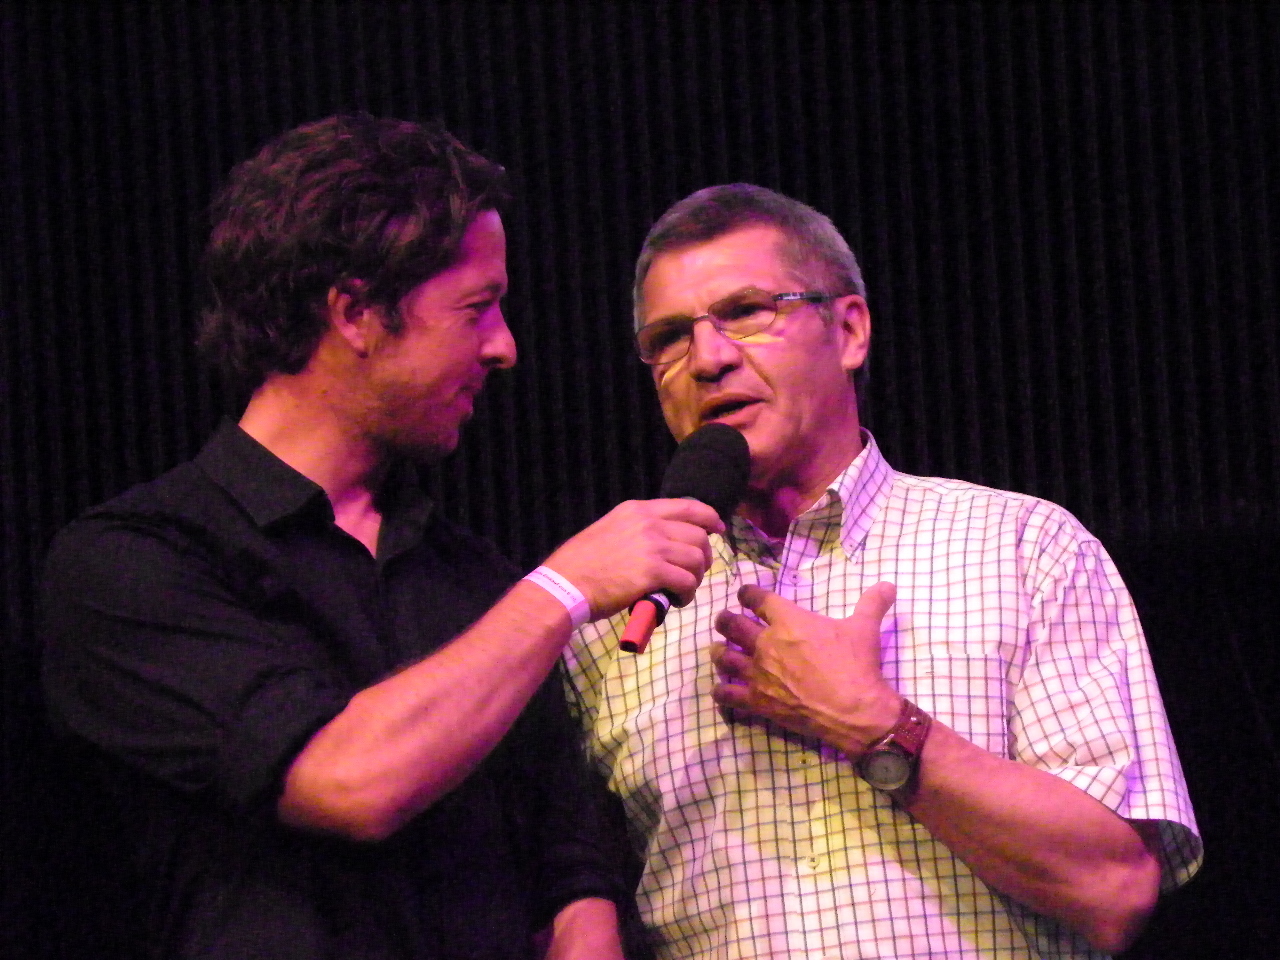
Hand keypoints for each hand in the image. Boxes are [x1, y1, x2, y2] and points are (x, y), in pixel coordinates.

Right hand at [542, 498, 722, 620]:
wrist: (565, 584)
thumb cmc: (580, 563)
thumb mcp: (609, 530)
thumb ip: (636, 530)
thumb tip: (661, 542)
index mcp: (637, 510)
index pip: (688, 507)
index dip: (710, 518)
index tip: (718, 529)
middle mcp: (649, 523)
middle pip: (699, 535)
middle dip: (704, 556)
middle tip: (695, 572)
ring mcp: (653, 546)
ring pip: (697, 559)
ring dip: (695, 578)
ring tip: (682, 590)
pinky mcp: (654, 572)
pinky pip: (687, 581)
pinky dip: (687, 594)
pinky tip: (676, 601)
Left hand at [711, 581, 901, 755]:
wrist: (855, 710)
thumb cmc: (857, 665)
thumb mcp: (865, 628)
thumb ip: (872, 603)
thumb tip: (888, 584)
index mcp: (789, 621)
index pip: (758, 599)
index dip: (747, 593)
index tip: (744, 593)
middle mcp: (766, 644)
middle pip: (732, 625)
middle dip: (725, 620)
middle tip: (724, 620)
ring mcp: (759, 673)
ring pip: (724, 658)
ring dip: (718, 653)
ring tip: (717, 651)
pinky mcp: (758, 701)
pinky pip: (728, 694)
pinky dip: (721, 691)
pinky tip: (721, 689)